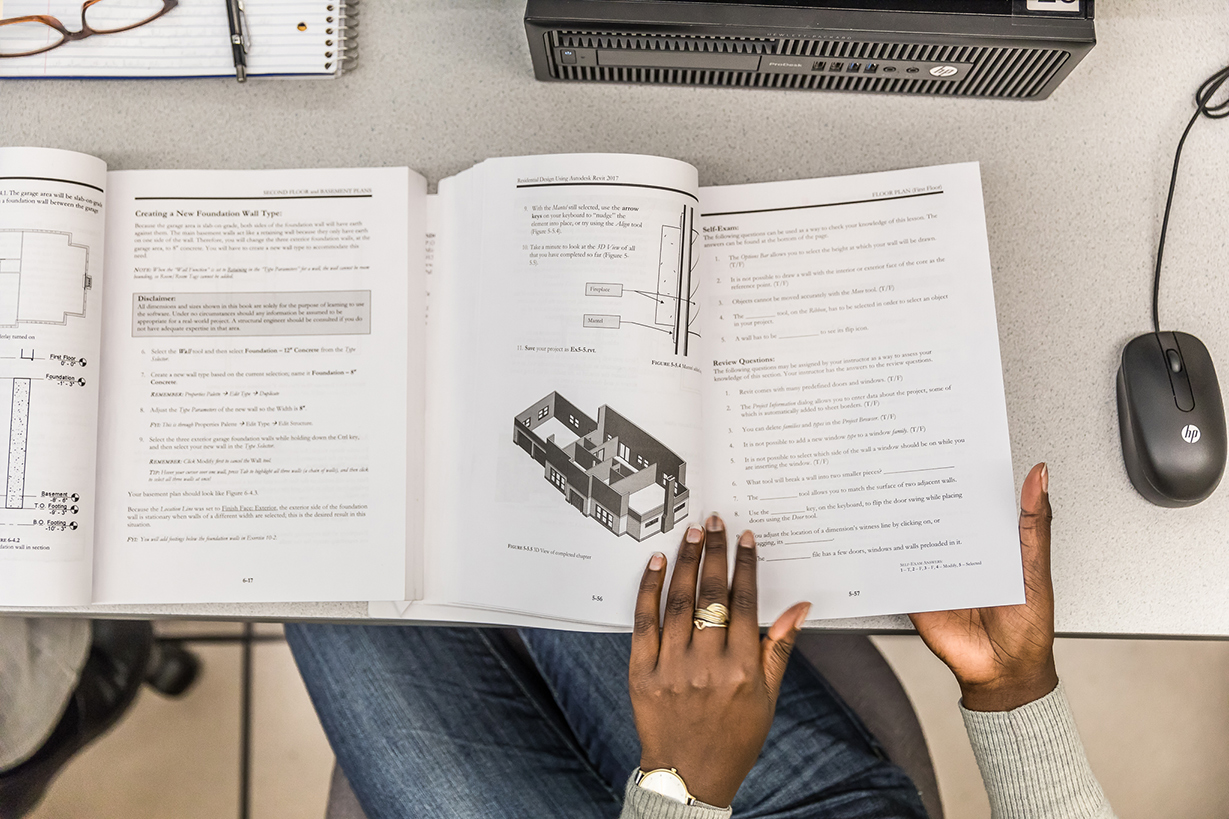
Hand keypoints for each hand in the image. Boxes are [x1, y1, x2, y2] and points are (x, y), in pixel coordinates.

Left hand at [629, 515, 810, 807]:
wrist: (690, 777)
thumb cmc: (733, 739)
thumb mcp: (767, 697)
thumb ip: (779, 648)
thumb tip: (799, 608)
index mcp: (742, 670)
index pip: (744, 603)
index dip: (745, 566)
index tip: (745, 539)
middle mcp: (707, 666)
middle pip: (710, 595)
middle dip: (714, 553)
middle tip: (715, 523)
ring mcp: (671, 668)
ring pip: (678, 602)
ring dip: (685, 563)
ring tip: (691, 534)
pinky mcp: (642, 672)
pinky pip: (644, 622)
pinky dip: (650, 589)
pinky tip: (658, 564)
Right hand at [909, 462, 1057, 711]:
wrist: (1004, 675)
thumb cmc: (1029, 628)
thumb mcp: (1036, 570)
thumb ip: (1034, 525)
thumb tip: (1040, 476)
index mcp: (992, 541)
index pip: (975, 499)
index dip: (965, 474)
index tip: (951, 446)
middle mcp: (961, 552)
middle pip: (938, 514)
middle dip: (923, 491)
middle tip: (908, 464)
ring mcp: (937, 571)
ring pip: (914, 537)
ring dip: (900, 520)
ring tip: (887, 493)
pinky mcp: (917, 592)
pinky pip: (898, 571)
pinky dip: (886, 557)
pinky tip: (878, 538)